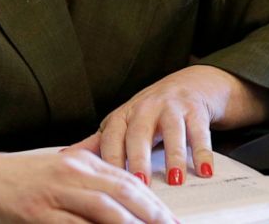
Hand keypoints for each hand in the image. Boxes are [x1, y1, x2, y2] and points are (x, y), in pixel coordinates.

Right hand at [0, 145, 176, 222]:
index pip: (125, 179)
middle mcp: (69, 173)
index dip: (151, 200)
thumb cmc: (17, 176)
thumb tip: (121, 172)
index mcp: (77, 161)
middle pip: (121, 192)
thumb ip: (87, 167)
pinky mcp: (37, 215)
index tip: (169, 217)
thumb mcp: (56, 164)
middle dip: (151, 213)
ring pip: (103, 210)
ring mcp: (53, 194)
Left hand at [67, 66, 268, 186]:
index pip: (112, 136)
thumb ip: (98, 142)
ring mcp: (172, 107)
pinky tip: (204, 170)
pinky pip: (200, 132)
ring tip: (175, 180)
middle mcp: (146, 108)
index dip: (110, 157)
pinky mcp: (196, 109)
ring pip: (172, 131)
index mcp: (124, 115)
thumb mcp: (125, 123)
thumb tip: (64, 157)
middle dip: (138, 158)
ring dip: (174, 156)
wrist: (193, 83)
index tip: (108, 181)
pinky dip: (203, 152)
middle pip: (139, 133)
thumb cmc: (152, 110)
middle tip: (139, 184)